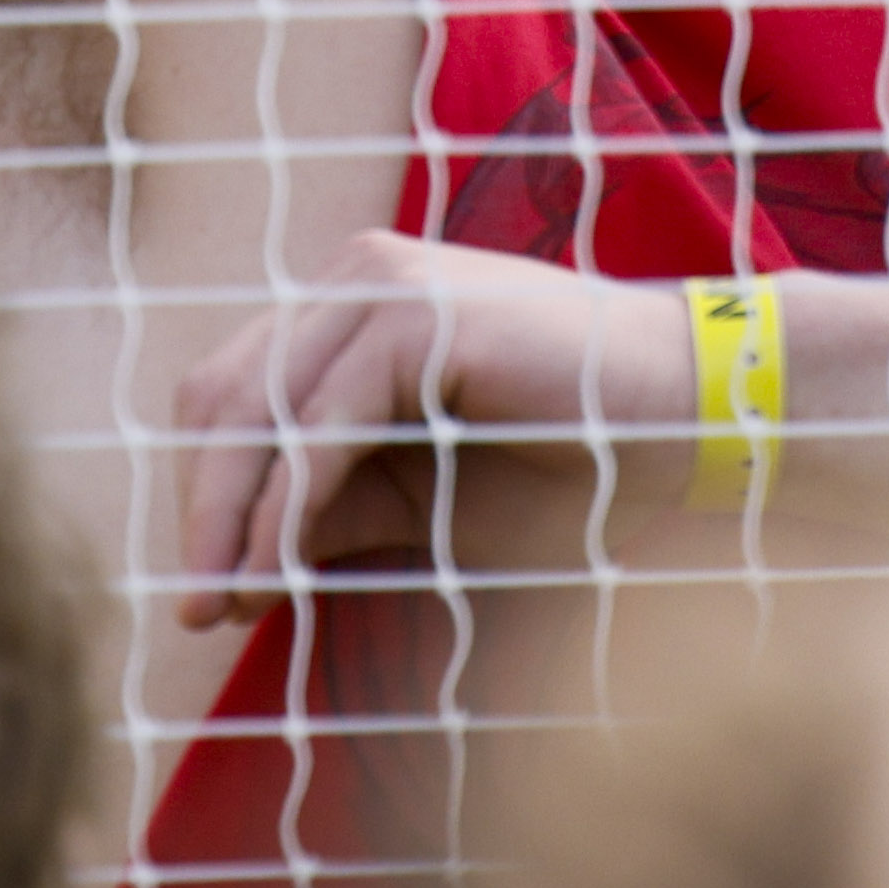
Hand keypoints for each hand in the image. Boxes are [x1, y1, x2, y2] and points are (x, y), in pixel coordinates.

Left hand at [170, 233, 677, 625]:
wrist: (696, 421)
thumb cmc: (570, 465)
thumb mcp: (425, 499)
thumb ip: (336, 511)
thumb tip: (237, 568)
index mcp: (349, 304)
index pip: (232, 393)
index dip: (208, 493)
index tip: (208, 593)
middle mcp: (353, 277)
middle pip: (223, 395)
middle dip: (201, 511)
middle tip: (192, 610)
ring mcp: (382, 285)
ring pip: (256, 405)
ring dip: (229, 517)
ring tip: (222, 605)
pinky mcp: (419, 317)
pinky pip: (321, 422)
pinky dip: (287, 503)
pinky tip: (278, 573)